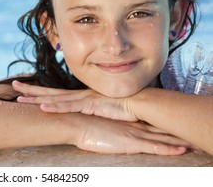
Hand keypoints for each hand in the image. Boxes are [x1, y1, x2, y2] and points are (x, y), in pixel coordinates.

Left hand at [13, 80, 137, 121]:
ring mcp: (82, 99)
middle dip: (30, 90)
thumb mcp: (101, 108)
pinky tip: (43, 108)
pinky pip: (69, 107)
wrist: (138, 102)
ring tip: (19, 99)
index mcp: (79, 97)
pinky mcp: (89, 104)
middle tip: (13, 86)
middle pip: (49, 93)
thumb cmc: (121, 106)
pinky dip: (56, 107)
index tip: (24, 90)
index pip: (54, 94)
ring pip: (54, 99)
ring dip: (36, 99)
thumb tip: (83, 115)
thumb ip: (90, 110)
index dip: (38, 91)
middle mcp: (77, 95)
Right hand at [74, 115, 190, 154]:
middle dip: (174, 129)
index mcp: (124, 119)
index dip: (161, 120)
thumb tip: (100, 120)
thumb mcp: (94, 119)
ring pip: (161, 137)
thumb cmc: (81, 121)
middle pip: (158, 127)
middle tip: (189, 130)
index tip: (172, 120)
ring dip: (178, 140)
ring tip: (193, 143)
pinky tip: (180, 151)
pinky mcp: (130, 142)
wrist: (75, 122)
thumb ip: (101, 119)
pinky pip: (154, 147)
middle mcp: (131, 124)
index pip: (147, 120)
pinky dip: (168, 149)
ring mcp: (132, 133)